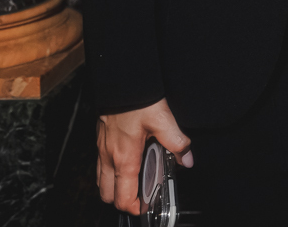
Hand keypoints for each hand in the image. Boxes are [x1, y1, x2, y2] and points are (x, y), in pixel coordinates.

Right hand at [96, 98, 191, 213]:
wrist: (119, 80)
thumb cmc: (136, 99)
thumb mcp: (163, 119)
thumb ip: (177, 141)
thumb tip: (186, 158)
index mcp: (124, 158)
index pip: (122, 197)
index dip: (134, 207)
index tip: (145, 206)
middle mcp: (109, 157)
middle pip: (107, 194)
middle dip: (121, 200)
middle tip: (139, 197)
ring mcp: (102, 149)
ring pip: (101, 181)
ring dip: (114, 187)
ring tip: (133, 181)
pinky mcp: (101, 140)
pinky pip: (101, 165)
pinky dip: (111, 171)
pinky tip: (127, 159)